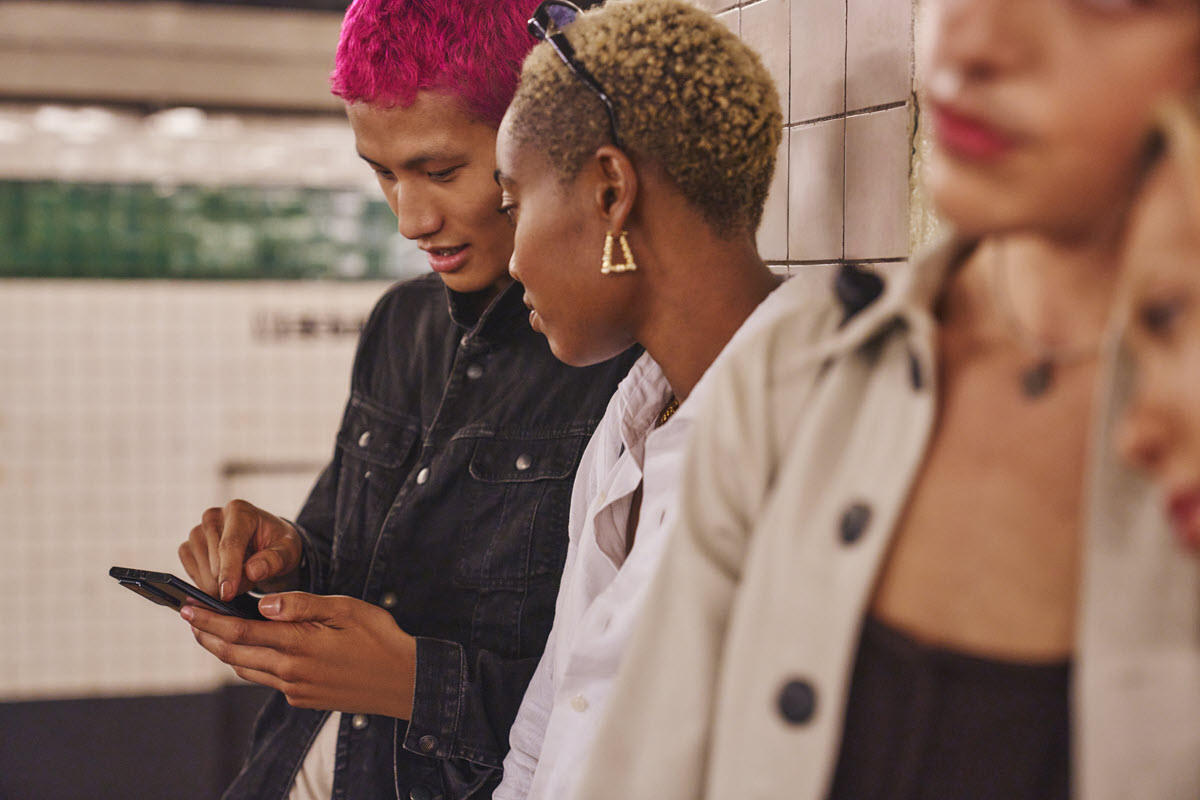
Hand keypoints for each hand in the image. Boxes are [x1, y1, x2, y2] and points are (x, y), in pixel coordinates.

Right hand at [178, 499, 302, 600]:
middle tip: (252, 578)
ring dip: (222, 584)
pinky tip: (224, 577)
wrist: (266, 544)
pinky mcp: (187, 547)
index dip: (228, 571)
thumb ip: (274, 560)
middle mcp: (213, 516)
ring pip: (201, 572)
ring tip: (241, 574)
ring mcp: (197, 532)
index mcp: (239, 511)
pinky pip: (191, 574)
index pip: (229, 545)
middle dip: (233, 581)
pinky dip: (208, 583)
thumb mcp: (288, 551)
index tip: (227, 594)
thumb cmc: (278, 545)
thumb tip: (252, 571)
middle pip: (214, 562)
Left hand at [181, 593, 416, 718]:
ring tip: (212, 632)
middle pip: (234, 654)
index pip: (240, 632)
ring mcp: (295, 689)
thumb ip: (302, 605)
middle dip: (207, 635)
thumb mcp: (346, 609)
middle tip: (189, 618)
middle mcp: (290, 671)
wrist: (404, 683)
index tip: (187, 608)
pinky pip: (267, 679)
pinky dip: (251, 663)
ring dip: (224, 651)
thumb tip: (262, 603)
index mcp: (299, 644)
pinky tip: (252, 649)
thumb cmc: (379, 638)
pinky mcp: (302, 699)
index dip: (209, 620)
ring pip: (246, 669)